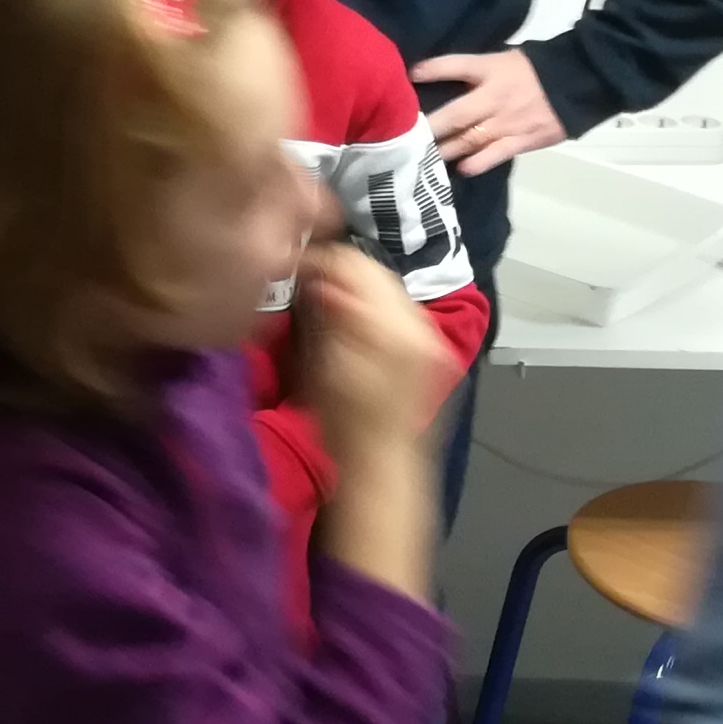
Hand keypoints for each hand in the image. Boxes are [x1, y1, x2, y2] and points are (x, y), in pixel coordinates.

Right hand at [295, 246, 452, 460]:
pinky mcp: (430, 346)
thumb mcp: (320, 366)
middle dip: (338, 266)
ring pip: (389, 284)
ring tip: (325, 290)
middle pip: (375, 269)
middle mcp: (417, 324)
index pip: (351, 265)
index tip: (292, 267)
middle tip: (306, 275)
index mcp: (387, 327)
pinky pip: (401, 305)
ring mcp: (429, 335)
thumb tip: (318, 280)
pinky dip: (374, 299)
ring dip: (356, 281)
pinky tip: (353, 312)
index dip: (318, 259)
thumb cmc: (340, 424)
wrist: (381, 464)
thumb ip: (324, 315)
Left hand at [412, 47, 565, 174]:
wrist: (579, 82)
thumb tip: (428, 74)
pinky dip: (477, 162)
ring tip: (422, 158)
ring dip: (445, 149)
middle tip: (402, 136)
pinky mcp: (524, 140)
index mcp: (491, 69)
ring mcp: (509, 121)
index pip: (456, 66)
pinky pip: (496, 154)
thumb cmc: (533, 70)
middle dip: (429, 126)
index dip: (430, 70)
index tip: (407, 78)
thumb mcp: (500, 59)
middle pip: (456, 112)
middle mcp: (496, 97)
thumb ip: (470, 69)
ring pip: (470, 138)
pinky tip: (461, 168)